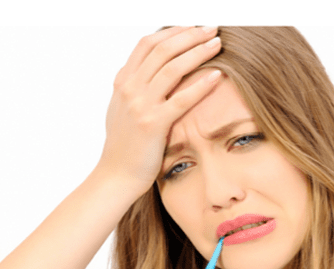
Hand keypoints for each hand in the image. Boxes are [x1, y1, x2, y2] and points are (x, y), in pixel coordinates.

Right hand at [96, 26, 222, 193]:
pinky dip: (200, 84)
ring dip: (198, 52)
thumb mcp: (121, 110)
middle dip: (190, 35)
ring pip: (172, 67)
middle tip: (211, 29)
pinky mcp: (153, 124)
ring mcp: (140, 105)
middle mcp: (129, 88)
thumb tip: (144, 72)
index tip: (193, 27)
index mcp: (123, 82)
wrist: (115, 176)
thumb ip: (132, 89)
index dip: (173, 32)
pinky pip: (181, 99)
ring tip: (217, 44)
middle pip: (162, 49)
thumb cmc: (123, 146)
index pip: (148, 44)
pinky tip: (217, 75)